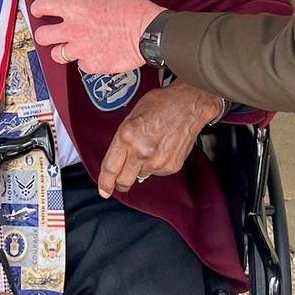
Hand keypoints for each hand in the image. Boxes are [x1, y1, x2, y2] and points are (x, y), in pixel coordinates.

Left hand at [31, 0, 161, 72]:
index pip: (43, 6)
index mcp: (77, 10)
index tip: (37, 10)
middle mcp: (75, 31)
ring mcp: (82, 50)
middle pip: (41, 36)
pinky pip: (81, 65)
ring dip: (62, 50)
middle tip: (49, 33)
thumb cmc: (135, 13)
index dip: (37, 8)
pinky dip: (85, 61)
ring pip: (57, 55)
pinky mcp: (92, 65)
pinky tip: (94, 54)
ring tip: (72, 47)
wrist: (149, 34)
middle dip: (43, 34)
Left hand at [98, 82, 223, 197]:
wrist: (190, 104)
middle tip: (119, 181)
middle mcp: (141, 151)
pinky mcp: (171, 166)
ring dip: (141, 168)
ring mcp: (157, 161)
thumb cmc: (162, 104)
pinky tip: (161, 149)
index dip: (105, 183)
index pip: (110, 168)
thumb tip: (118, 157)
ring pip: (141, 176)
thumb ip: (123, 139)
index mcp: (127, 135)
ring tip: (150, 148)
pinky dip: (156, 165)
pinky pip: (157, 172)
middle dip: (119, 183)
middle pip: (124, 180)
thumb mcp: (132, 116)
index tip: (104, 190)